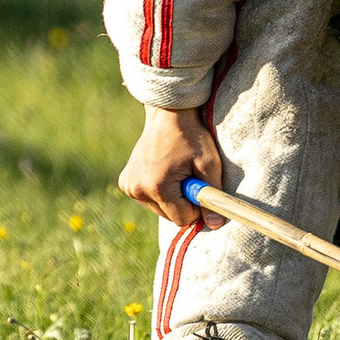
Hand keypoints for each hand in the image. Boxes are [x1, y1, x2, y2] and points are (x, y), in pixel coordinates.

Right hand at [118, 105, 223, 226]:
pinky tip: (162, 171)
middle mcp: (137, 189)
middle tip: (187, 175)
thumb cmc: (191, 137)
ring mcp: (128, 186)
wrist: (167, 115)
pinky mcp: (125, 183)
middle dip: (182, 202)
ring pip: (159, 209)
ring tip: (174, 170)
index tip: (199, 186)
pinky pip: (149, 200)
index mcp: (157, 186)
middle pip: (169, 216)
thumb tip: (214, 224)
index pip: (181, 218)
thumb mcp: (209, 163)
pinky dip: (159, 191)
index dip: (195, 206)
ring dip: (171, 197)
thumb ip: (212, 196)